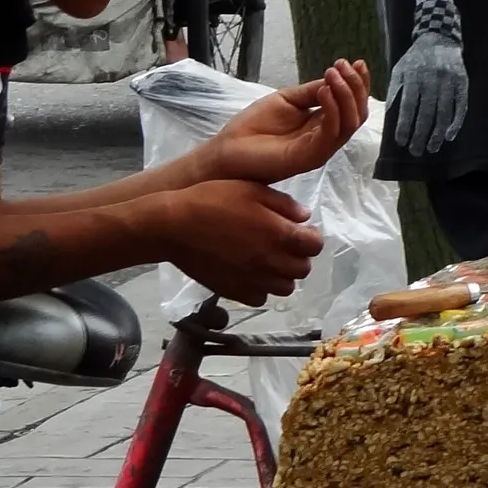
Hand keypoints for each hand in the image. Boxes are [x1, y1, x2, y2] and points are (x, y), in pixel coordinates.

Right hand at [155, 181, 323, 304]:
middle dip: (298, 256)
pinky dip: (260, 288)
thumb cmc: (212, 199)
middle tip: (283, 244)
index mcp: (281, 234)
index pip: (315, 245)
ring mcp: (254, 281)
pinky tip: (250, 272)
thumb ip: (283, 204)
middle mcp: (273, 262)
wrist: (173, 226)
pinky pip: (260, 298)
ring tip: (267, 259)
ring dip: (282, 275)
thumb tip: (305, 217)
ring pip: (285, 288)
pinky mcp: (235, 293)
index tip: (301, 231)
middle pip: (303, 269)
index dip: (311, 237)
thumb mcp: (251, 189)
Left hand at [200, 60, 369, 186]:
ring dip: (346, 95)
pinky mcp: (311, 156)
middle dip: (356, 86)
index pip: (352, 105)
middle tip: (343, 65)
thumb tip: (334, 79)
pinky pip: (331, 133)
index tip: (358, 62)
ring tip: (333, 74)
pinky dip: (332, 110)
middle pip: (357, 114)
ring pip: (350, 123)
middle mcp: (327, 137)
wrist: (228, 150)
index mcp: (323, 124)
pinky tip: (323, 90)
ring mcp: (321, 148)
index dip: (359, 84)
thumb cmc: (254, 127)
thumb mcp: (287, 100)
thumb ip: (312, 92)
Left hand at [386, 31, 466, 160]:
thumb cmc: (415, 59)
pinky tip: (450, 136)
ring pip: (444, 113)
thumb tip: (389, 116)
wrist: (439, 39)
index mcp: (414, 77)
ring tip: (432, 148)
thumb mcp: (399, 70)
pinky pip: (460, 107)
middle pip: (427, 113)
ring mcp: (449, 82)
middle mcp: (432, 80)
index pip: (409, 107)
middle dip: (421, 135)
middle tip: (416, 151)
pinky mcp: (462, 84)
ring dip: (438, 133)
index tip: (401, 142)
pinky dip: (456, 123)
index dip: (405, 126)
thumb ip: (394, 91)